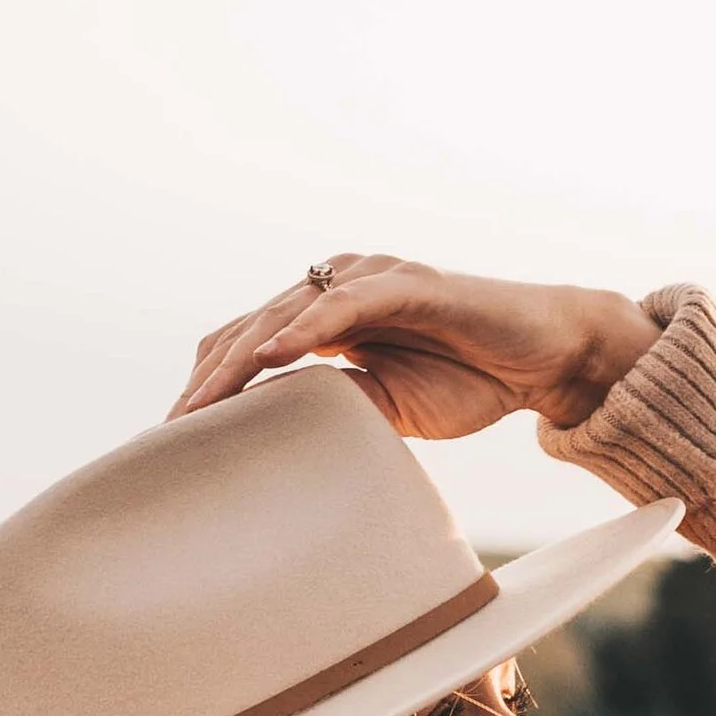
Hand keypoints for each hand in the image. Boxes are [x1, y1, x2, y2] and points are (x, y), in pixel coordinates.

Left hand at [170, 259, 662, 438]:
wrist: (543, 359)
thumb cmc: (471, 379)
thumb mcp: (386, 407)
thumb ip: (332, 405)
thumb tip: (275, 432)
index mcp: (327, 314)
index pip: (250, 344)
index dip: (210, 386)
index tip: (177, 438)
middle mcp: (339, 284)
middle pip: (252, 327)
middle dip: (207, 380)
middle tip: (172, 433)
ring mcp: (370, 277)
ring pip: (285, 313)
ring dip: (239, 360)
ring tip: (202, 405)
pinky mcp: (406, 282)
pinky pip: (343, 304)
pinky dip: (304, 329)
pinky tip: (269, 359)